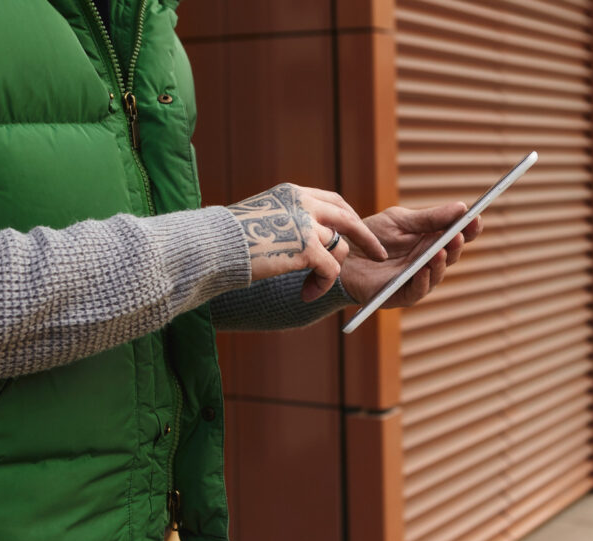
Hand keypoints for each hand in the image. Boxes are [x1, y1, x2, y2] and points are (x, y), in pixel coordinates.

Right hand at [228, 183, 386, 300]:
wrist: (212, 247)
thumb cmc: (228, 239)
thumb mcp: (261, 218)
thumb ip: (287, 220)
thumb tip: (306, 236)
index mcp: (292, 193)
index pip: (333, 201)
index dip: (348, 217)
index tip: (357, 232)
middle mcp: (302, 203)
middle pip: (348, 219)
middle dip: (367, 238)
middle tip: (380, 254)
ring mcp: (306, 224)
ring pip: (339, 249)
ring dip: (330, 272)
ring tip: (312, 286)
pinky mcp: (306, 248)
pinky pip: (330, 271)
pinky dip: (322, 285)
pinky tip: (307, 294)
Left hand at [340, 202, 482, 307]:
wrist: (343, 255)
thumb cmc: (371, 237)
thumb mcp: (400, 221)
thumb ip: (429, 217)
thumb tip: (462, 207)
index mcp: (431, 241)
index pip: (457, 235)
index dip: (469, 229)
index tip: (477, 218)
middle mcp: (428, 261)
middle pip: (451, 255)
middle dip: (456, 245)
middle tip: (458, 235)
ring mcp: (417, 279)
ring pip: (437, 274)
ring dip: (441, 263)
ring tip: (440, 252)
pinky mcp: (402, 295)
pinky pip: (417, 290)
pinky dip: (422, 280)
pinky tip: (424, 270)